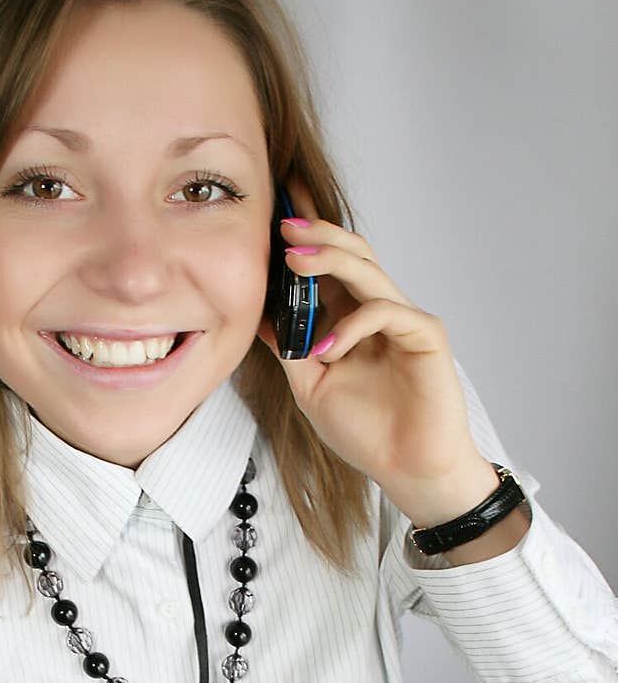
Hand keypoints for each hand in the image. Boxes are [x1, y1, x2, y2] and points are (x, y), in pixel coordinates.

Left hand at [256, 174, 486, 504]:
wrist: (408, 470)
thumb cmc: (367, 432)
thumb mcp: (310, 386)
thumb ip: (289, 348)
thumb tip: (257, 316)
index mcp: (352, 319)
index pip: (330, 266)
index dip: (308, 237)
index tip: (276, 212)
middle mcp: (379, 312)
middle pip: (352, 253)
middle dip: (317, 233)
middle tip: (282, 223)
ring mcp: (404, 320)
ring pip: (368, 271)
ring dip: (329, 260)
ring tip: (293, 260)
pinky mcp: (425, 335)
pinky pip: (385, 312)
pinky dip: (351, 326)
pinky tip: (326, 350)